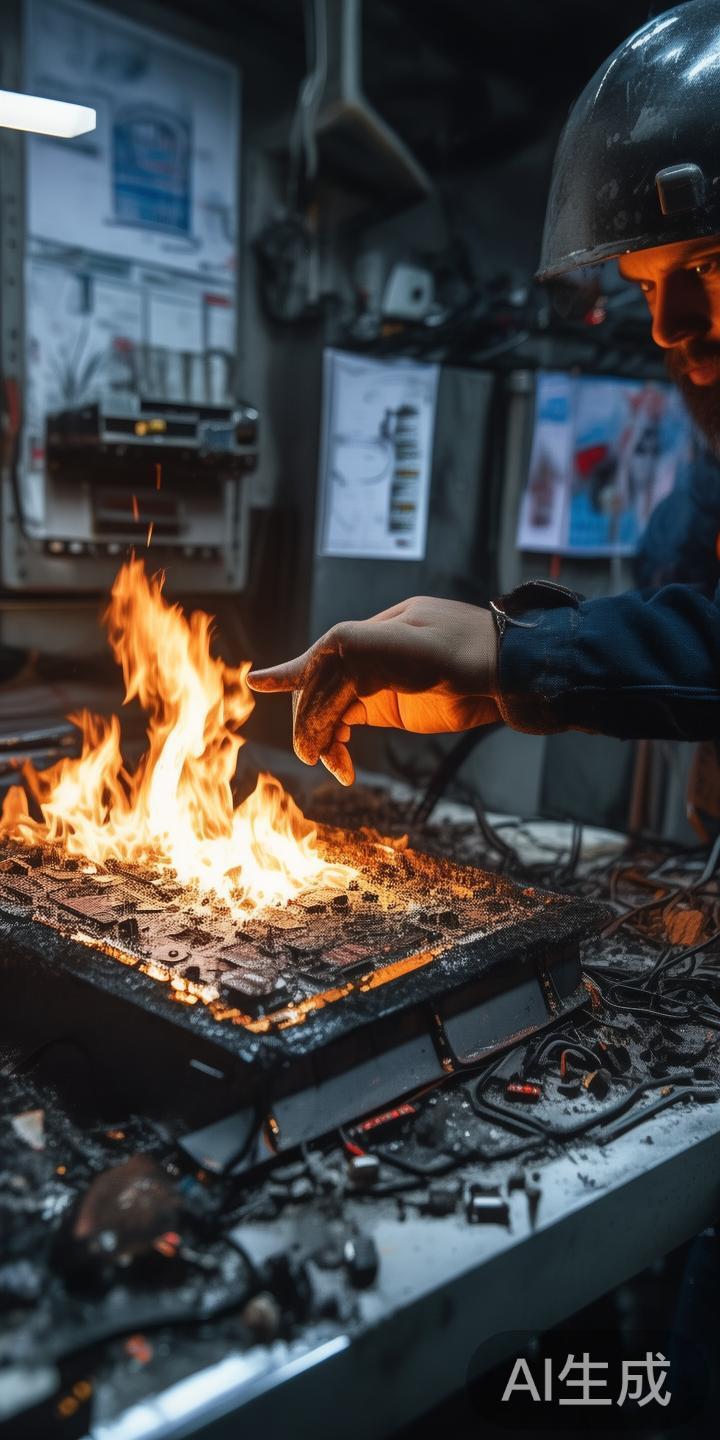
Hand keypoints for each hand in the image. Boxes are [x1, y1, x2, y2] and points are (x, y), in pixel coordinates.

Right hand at [247, 596, 499, 785]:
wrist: (514, 674)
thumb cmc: (467, 652)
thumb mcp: (408, 644)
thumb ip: (354, 648)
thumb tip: (304, 670)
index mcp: (366, 632)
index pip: (321, 664)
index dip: (294, 681)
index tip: (262, 690)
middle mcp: (366, 654)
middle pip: (320, 690)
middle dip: (313, 723)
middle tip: (314, 754)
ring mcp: (376, 681)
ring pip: (331, 710)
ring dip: (325, 737)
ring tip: (334, 764)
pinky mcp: (388, 705)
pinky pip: (349, 721)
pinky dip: (338, 742)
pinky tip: (338, 761)